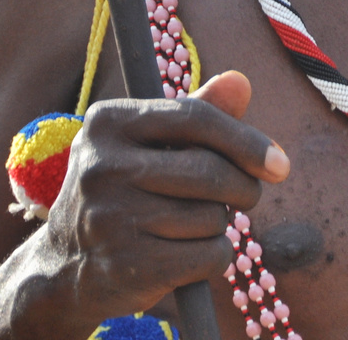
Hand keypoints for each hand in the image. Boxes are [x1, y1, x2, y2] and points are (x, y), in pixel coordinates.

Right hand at [38, 71, 288, 324]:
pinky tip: (183, 256)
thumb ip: (197, 112)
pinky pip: (207, 257)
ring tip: (187, 227)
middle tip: (246, 197)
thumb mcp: (150, 144)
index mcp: (107, 122)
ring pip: (212, 218)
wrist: (66, 266)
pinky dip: (211, 259)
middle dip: (243, 188)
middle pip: (210, 171)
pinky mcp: (128, 265)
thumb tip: (240, 81)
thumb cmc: (125, 192)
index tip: (281, 164)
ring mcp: (111, 217)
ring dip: (217, 226)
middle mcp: (102, 166)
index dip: (246, 140)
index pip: (195, 118)